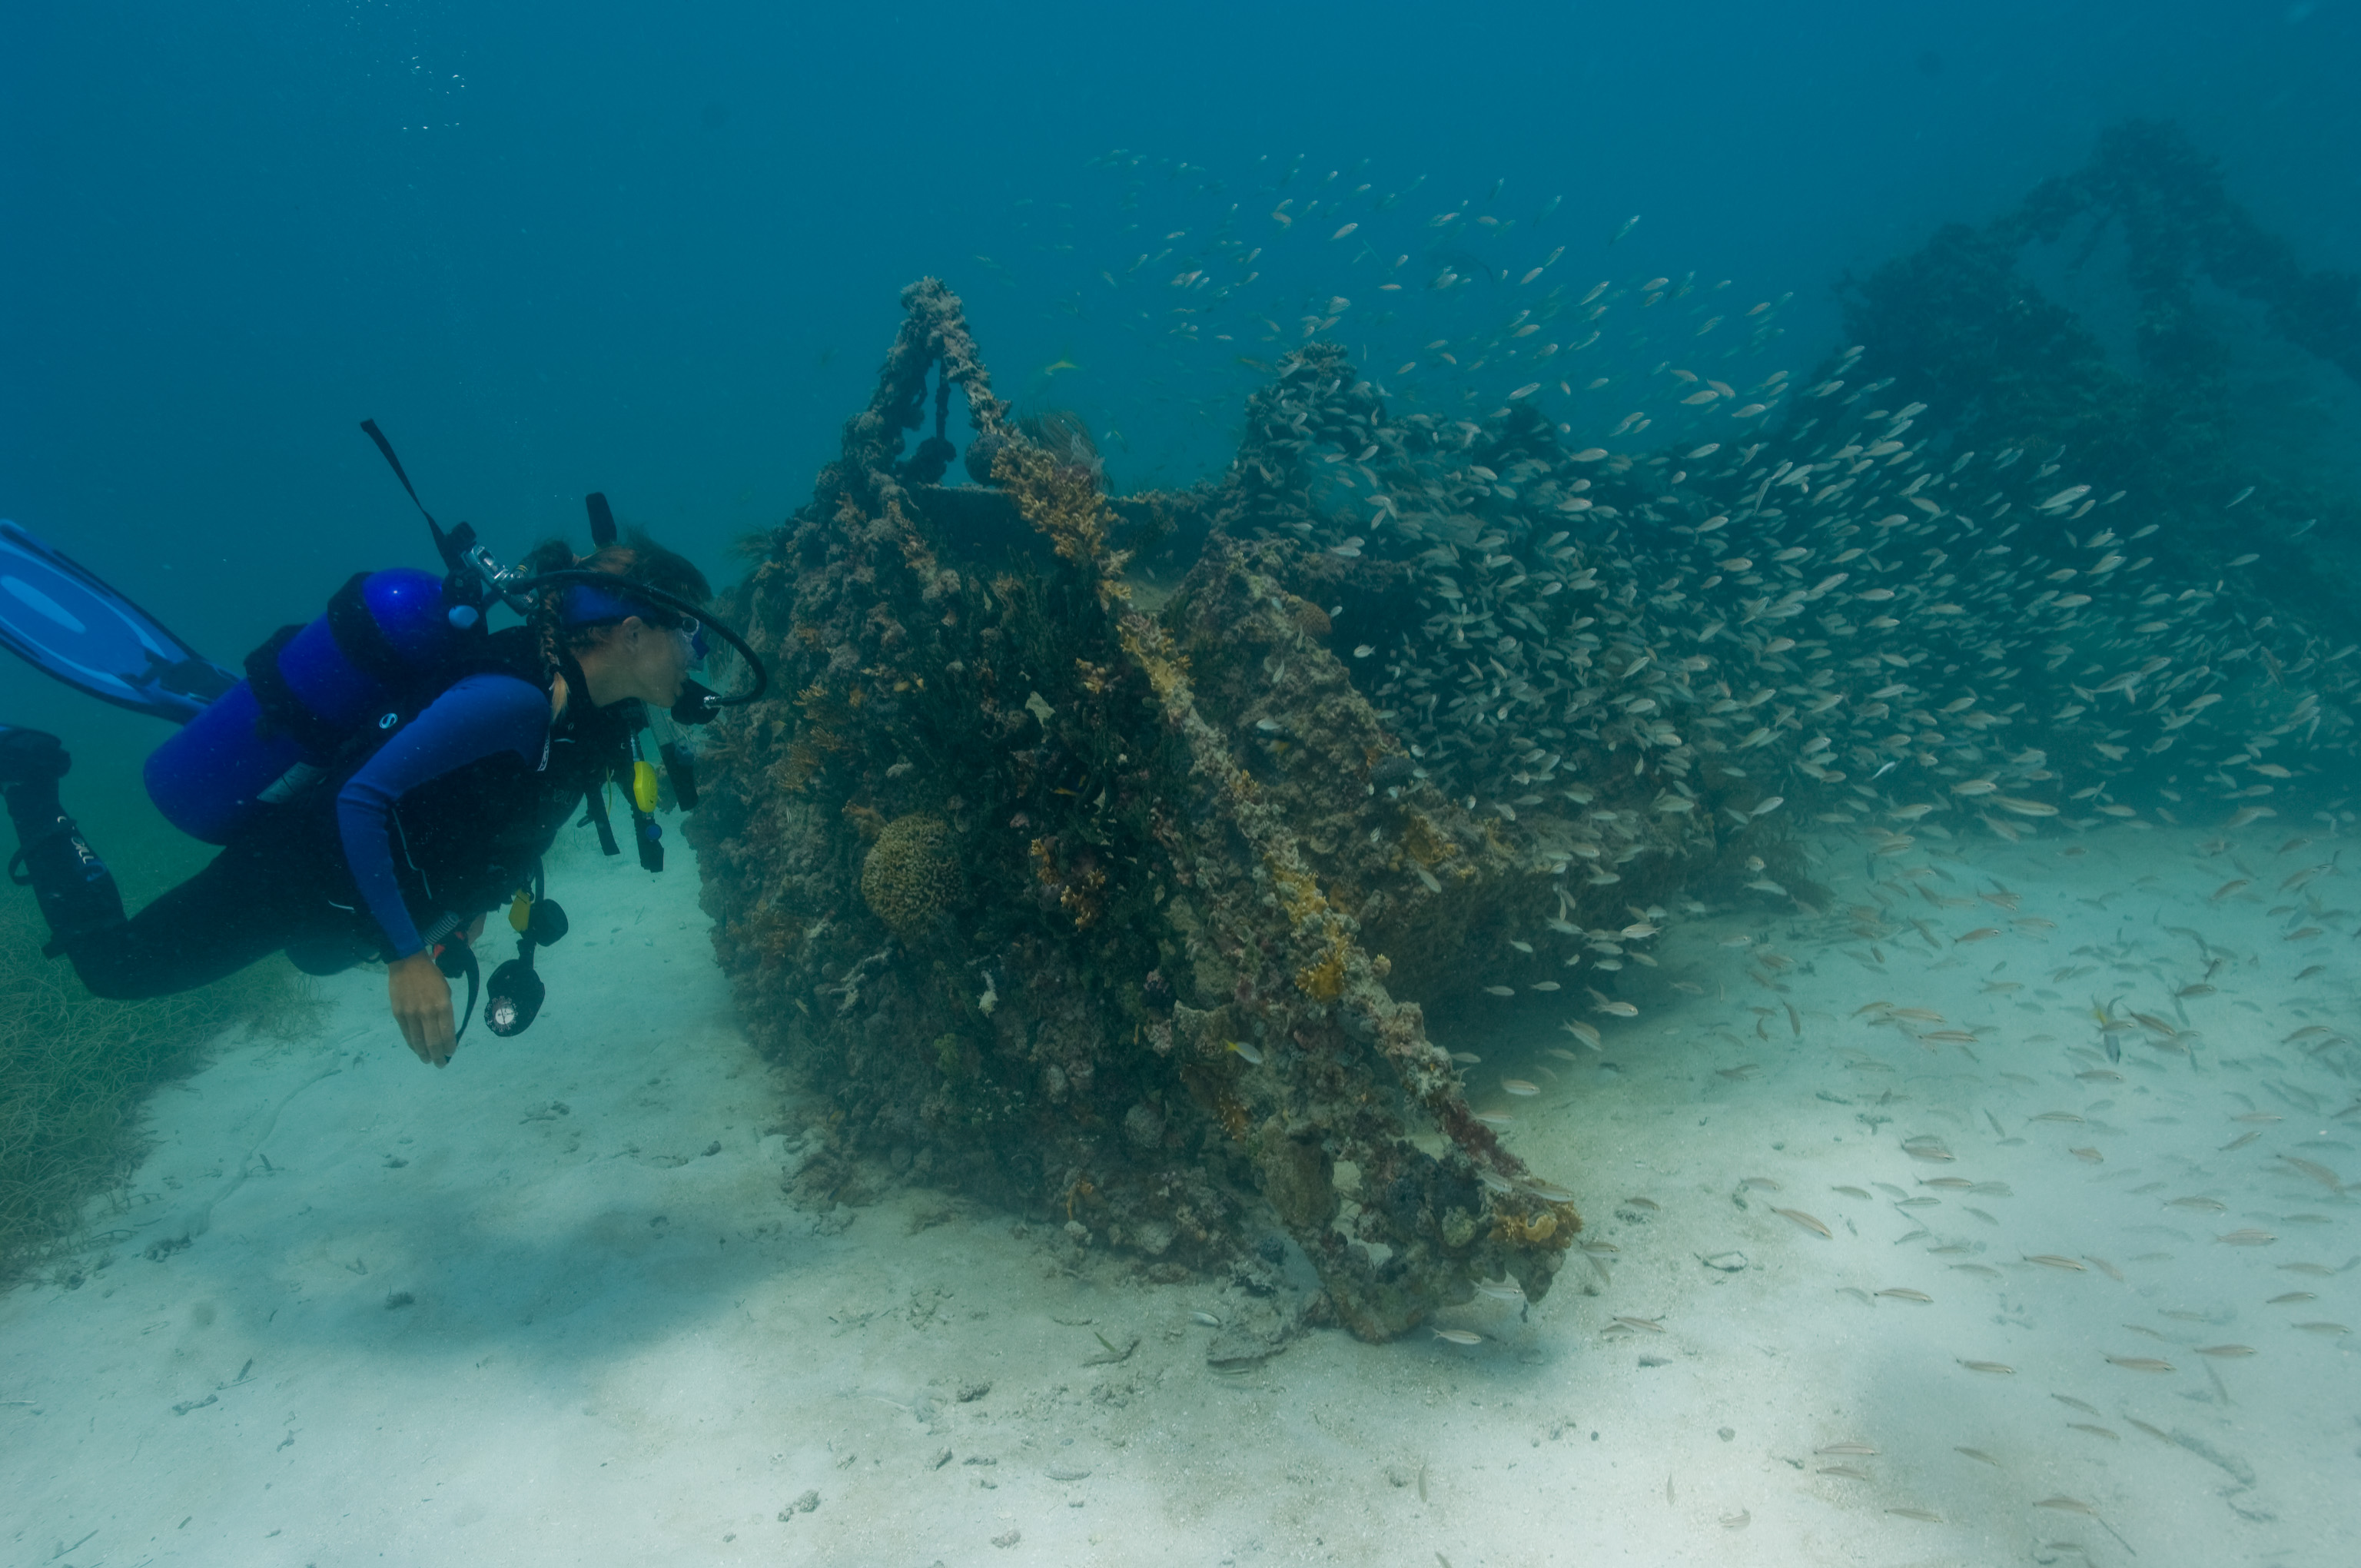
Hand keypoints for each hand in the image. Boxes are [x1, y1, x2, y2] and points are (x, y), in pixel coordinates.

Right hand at [389, 951, 456, 1066]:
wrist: (408, 963)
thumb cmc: (432, 976)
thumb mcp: (446, 991)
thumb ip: (446, 1012)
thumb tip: (445, 1031)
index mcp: (443, 1006)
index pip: (447, 1034)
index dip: (449, 1047)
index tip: (451, 1053)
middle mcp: (427, 1013)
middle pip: (433, 1042)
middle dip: (438, 1056)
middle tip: (440, 1064)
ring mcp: (411, 1014)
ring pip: (418, 1042)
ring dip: (424, 1054)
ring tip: (428, 1060)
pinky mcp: (398, 1014)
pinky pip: (407, 1034)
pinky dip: (413, 1044)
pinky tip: (417, 1049)